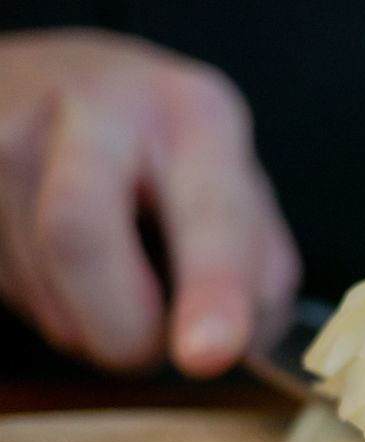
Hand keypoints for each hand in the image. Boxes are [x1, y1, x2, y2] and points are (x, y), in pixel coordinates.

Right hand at [0, 29, 298, 374]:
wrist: (61, 85)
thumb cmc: (172, 161)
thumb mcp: (242, 195)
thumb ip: (260, 278)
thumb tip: (238, 348)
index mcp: (191, 115)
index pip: (203, 211)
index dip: (210, 290)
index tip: (209, 353)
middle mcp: (93, 110)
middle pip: (78, 239)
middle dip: (124, 330)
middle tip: (155, 349)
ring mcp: (7, 139)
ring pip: (41, 289)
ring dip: (92, 326)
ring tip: (117, 281)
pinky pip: (10, 292)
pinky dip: (55, 310)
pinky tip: (69, 272)